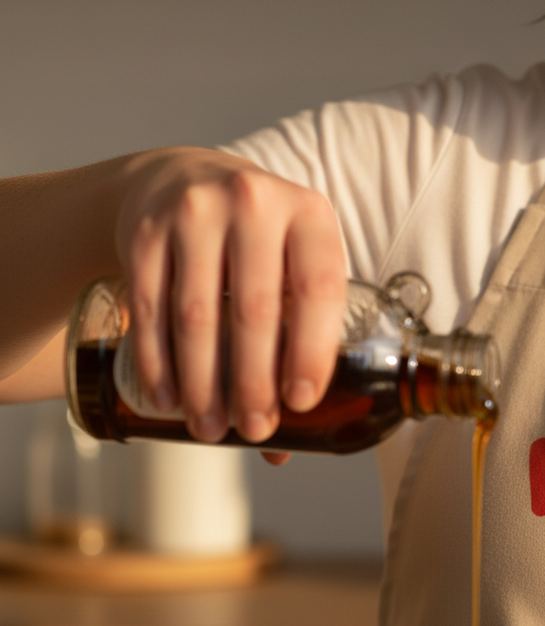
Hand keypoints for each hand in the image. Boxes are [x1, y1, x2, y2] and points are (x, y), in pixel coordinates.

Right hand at [115, 147, 346, 444]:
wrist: (182, 180)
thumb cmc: (258, 243)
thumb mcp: (292, 265)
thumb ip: (297, 337)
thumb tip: (287, 446)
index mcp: (309, 215)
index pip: (319, 290)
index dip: (312, 351)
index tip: (300, 403)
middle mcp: (254, 203)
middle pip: (255, 310)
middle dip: (252, 382)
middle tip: (253, 429)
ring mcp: (195, 212)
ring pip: (196, 315)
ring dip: (202, 382)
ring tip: (210, 427)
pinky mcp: (144, 230)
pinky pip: (149, 308)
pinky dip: (158, 361)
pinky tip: (166, 397)